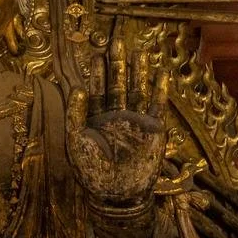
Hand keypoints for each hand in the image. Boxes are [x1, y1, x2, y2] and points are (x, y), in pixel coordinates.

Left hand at [67, 57, 169, 206]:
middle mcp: (117, 116)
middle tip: (117, 43)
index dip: (97, 73)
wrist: (116, 194)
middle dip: (118, 65)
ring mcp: (135, 122)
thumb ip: (76, 114)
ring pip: (138, 90)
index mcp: (97, 119)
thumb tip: (77, 88)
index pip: (97, 90)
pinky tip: (161, 73)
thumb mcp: (76, 140)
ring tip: (139, 51)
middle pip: (118, 84)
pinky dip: (159, 89)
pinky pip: (157, 105)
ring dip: (139, 72)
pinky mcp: (152, 130)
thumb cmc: (92, 172)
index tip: (96, 53)